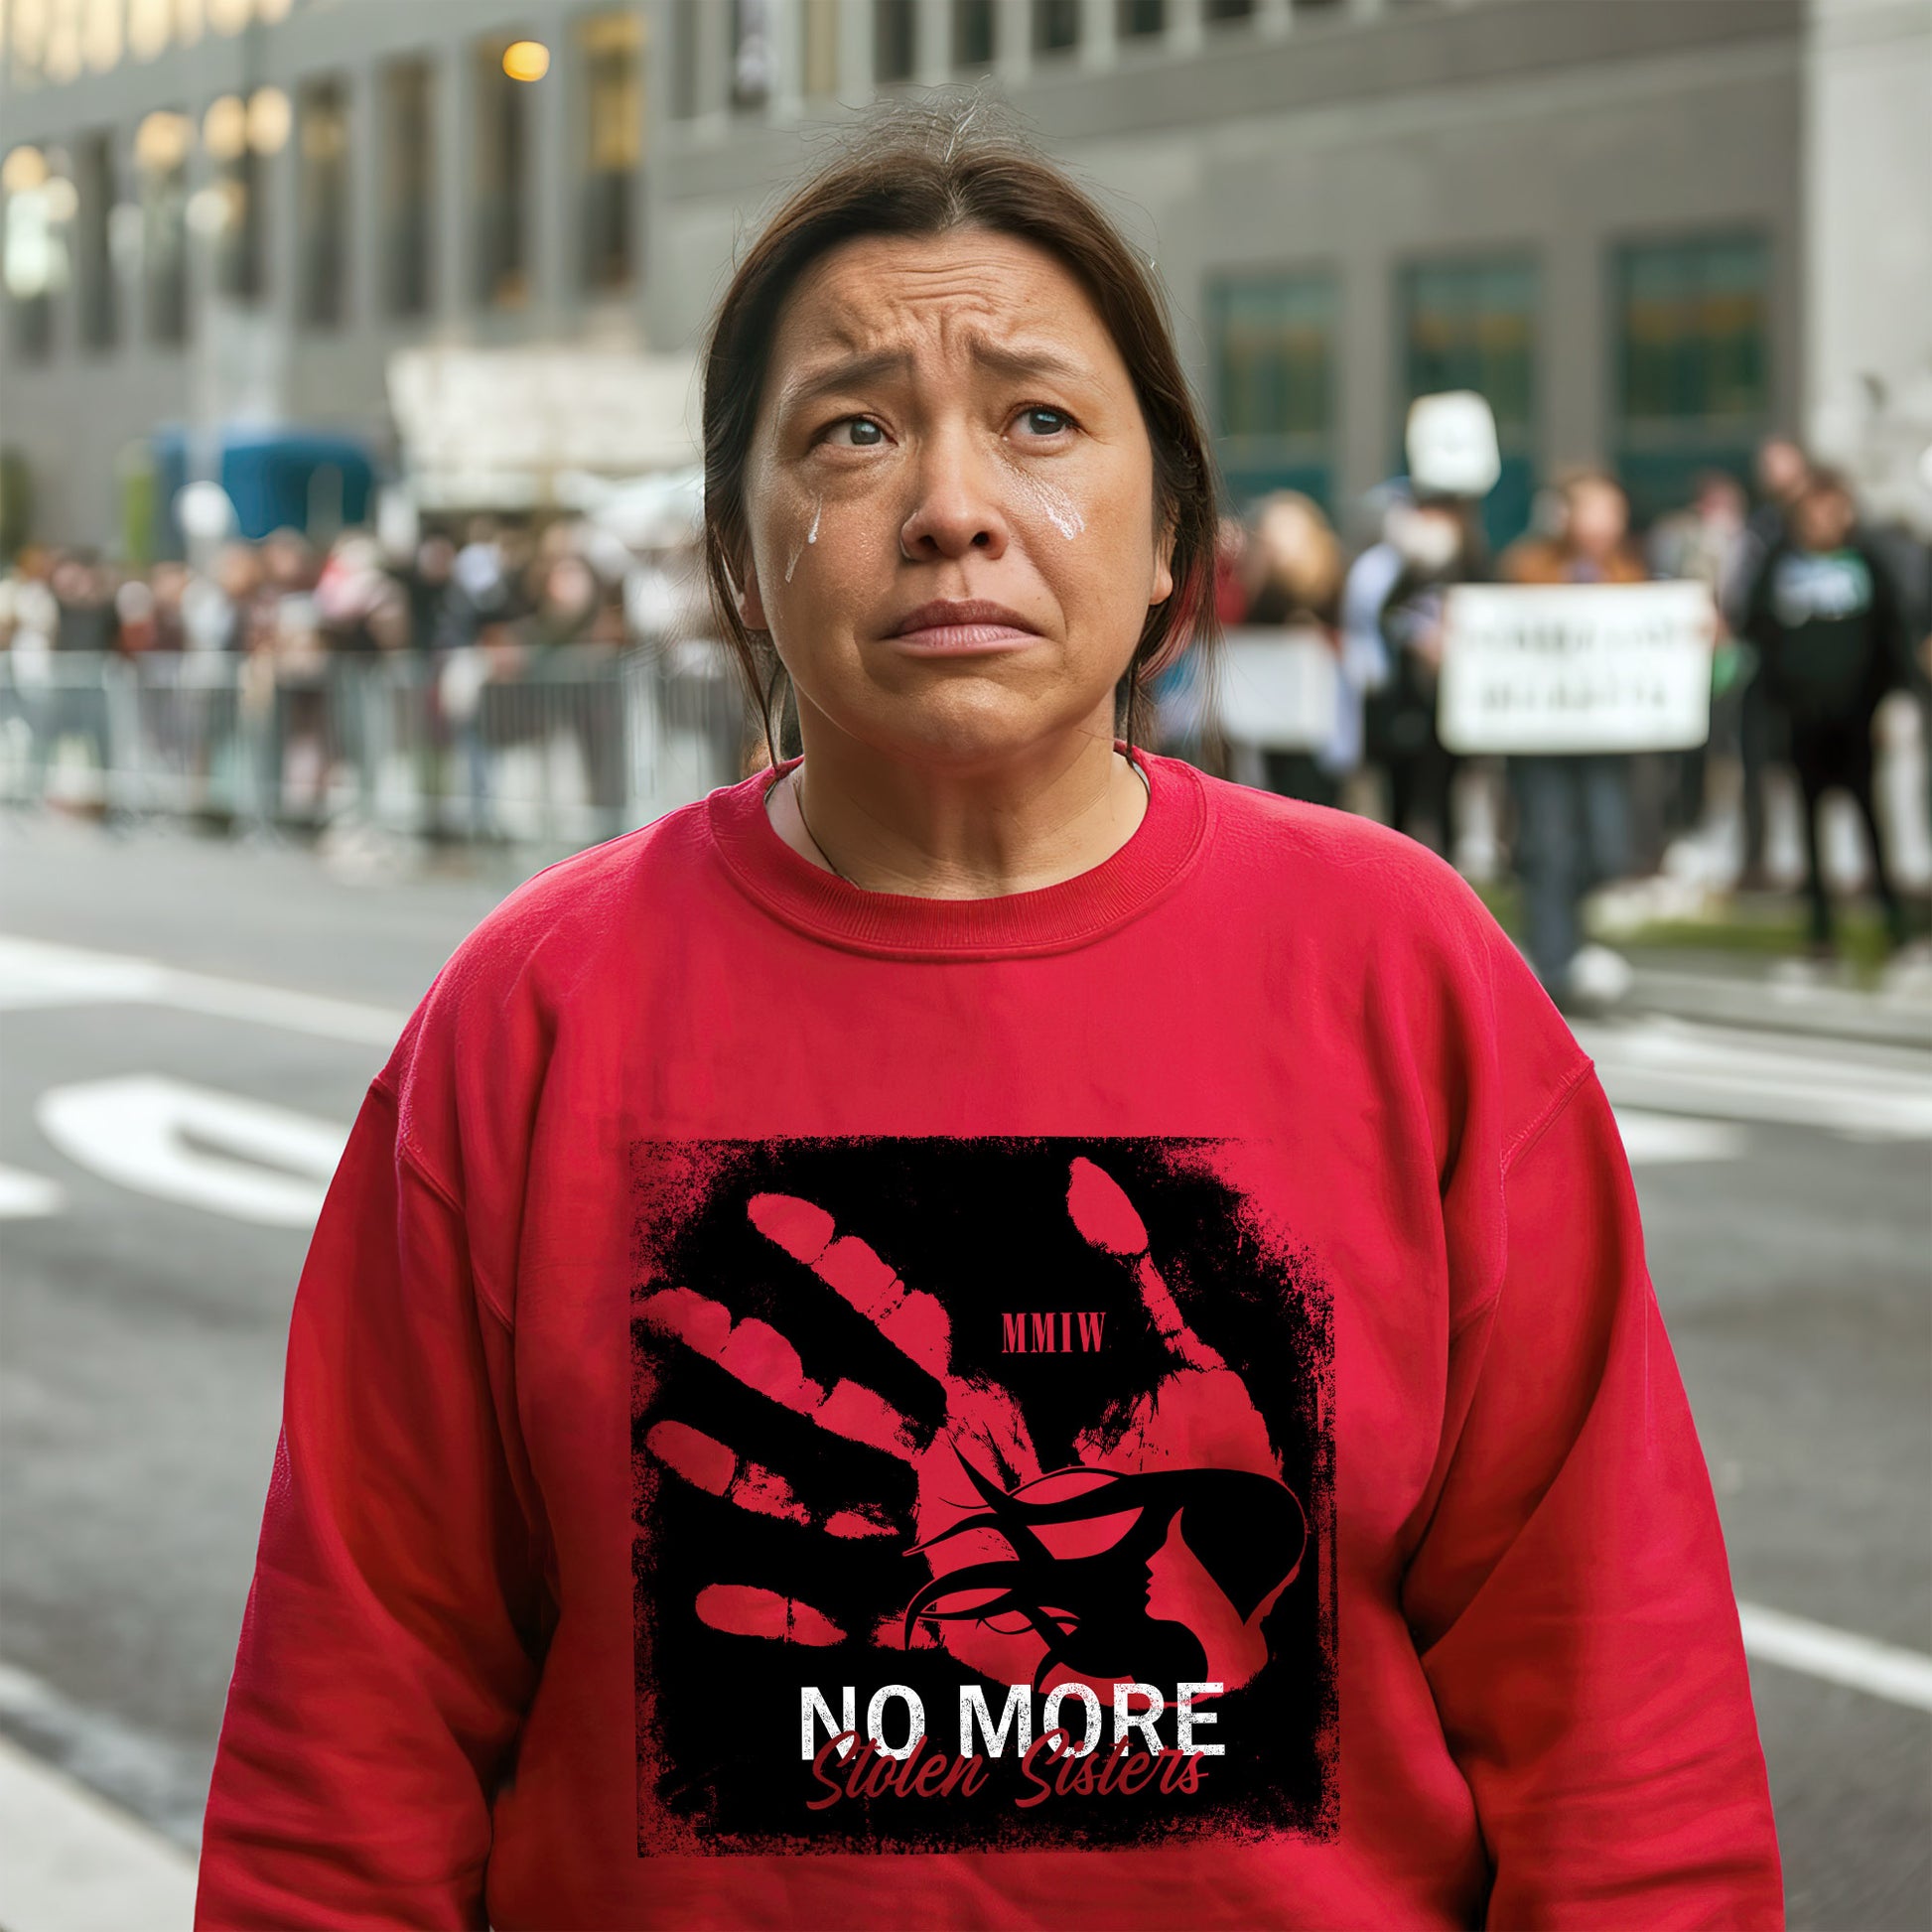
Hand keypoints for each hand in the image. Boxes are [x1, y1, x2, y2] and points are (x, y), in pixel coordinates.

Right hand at [638, 1156, 1295, 1694]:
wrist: (1245, 1616)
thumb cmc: (1219, 1488)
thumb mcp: (1186, 1367)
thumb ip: (1130, 1277)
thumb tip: (1082, 1175)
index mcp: (995, 1389)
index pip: (894, 1308)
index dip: (830, 1257)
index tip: (766, 1209)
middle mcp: (947, 1457)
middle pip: (824, 1393)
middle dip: (743, 1349)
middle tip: (662, 1306)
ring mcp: (940, 1538)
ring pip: (814, 1497)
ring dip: (737, 1471)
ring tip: (660, 1436)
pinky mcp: (951, 1621)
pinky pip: (849, 1625)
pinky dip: (781, 1620)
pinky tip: (712, 1603)